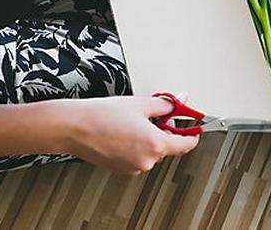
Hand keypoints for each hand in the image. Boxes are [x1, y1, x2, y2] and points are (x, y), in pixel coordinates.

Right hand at [54, 95, 198, 174]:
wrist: (75, 127)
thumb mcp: (141, 103)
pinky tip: (122, 133)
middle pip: (167, 147)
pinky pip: (137, 157)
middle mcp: (147, 160)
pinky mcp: (122, 169)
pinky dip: (135, 146)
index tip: (195, 128)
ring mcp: (134, 167)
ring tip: (130, 123)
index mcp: (155, 144)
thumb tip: (178, 102)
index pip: (186, 144)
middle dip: (164, 131)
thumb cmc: (102, 115)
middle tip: (154, 115)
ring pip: (151, 152)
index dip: (192, 134)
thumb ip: (165, 105)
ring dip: (148, 139)